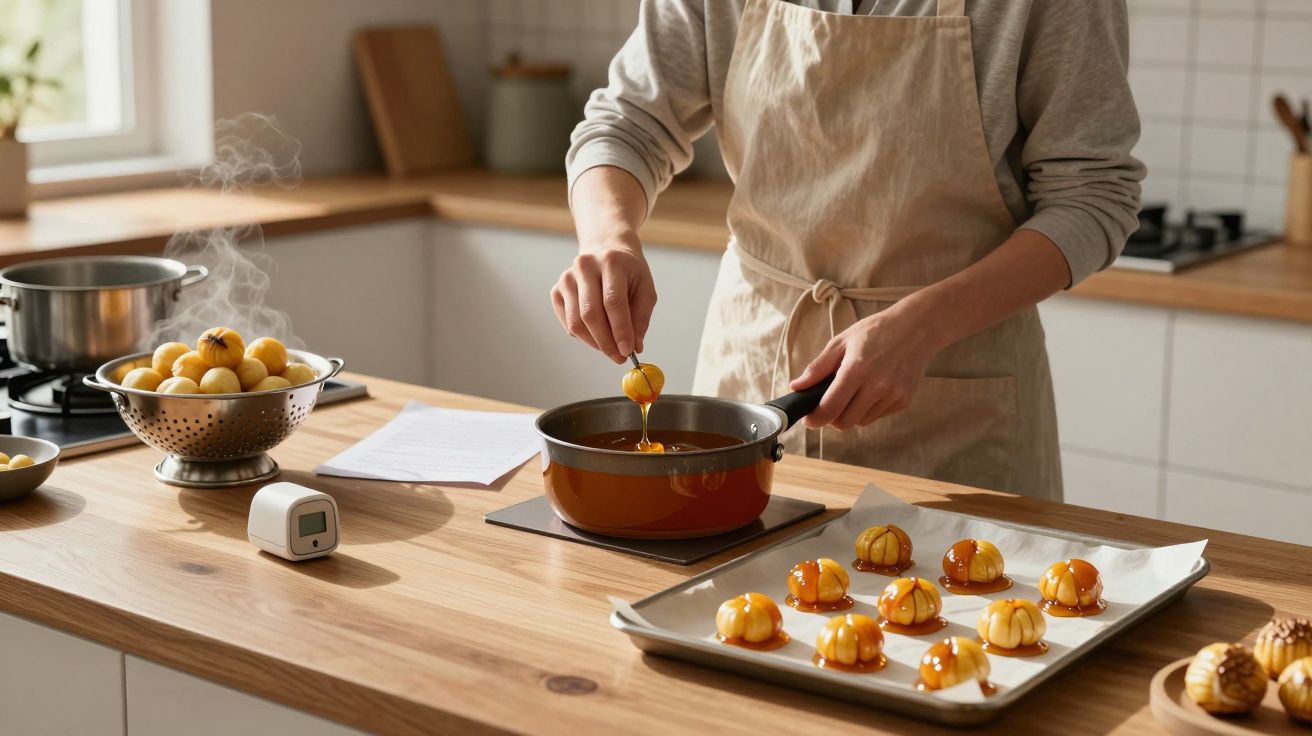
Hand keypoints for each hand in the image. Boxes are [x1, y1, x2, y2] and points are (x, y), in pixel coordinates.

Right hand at [551, 238, 656, 362]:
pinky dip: (583, 336)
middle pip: (591, 313)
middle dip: (606, 342)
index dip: (620, 330)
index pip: (613, 302)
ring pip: (576, 322)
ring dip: (595, 342)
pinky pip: (568, 323)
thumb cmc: (629, 273)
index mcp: (611, 261)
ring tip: (611, 348)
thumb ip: (641, 318)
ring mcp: (567, 277)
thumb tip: (635, 347)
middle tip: (619, 357)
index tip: (628, 352)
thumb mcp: (645, 289)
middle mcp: (585, 266)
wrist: (606, 249)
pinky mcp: (556, 290)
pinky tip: (596, 334)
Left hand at [789, 307, 938, 429]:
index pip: (830, 408)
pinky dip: (868, 409)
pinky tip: (871, 390)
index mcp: (856, 370)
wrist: (916, 328)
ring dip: (850, 414)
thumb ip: (818, 367)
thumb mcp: (841, 341)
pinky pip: (878, 416)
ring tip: (852, 393)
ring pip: (861, 422)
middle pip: (844, 423)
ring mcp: (892, 395)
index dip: (815, 419)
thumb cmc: (876, 331)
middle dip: (831, 419)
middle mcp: (876, 386)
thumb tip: (796, 386)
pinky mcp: (904, 401)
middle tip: (829, 405)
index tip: (809, 419)